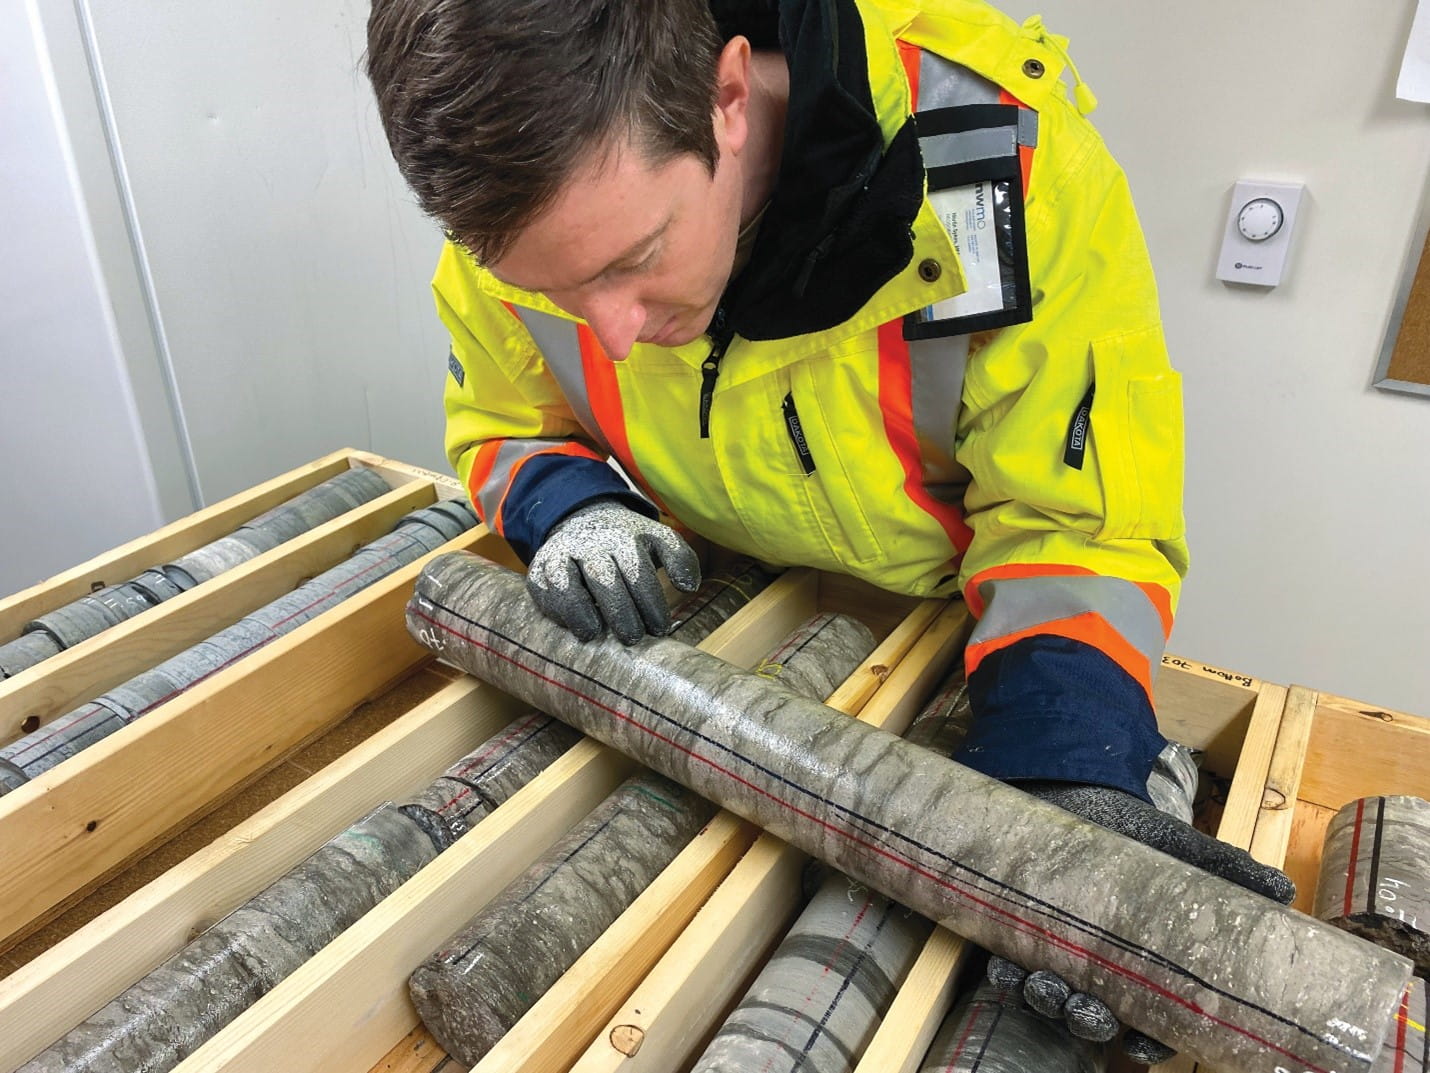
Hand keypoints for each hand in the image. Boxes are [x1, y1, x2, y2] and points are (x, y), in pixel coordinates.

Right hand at [526, 500, 700, 644]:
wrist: (582, 520)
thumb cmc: (627, 544)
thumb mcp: (658, 540)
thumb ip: (681, 558)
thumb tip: (690, 587)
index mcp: (624, 538)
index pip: (639, 572)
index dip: (650, 603)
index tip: (660, 628)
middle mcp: (591, 545)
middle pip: (604, 579)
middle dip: (620, 612)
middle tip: (633, 637)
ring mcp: (562, 555)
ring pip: (566, 583)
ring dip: (580, 612)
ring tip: (594, 634)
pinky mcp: (539, 569)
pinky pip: (544, 591)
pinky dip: (557, 610)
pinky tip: (574, 626)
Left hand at [987, 780, 1295, 1065]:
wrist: (1068, 787)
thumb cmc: (1129, 830)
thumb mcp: (1180, 850)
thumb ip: (1225, 871)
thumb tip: (1283, 890)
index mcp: (1139, 964)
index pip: (1149, 1023)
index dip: (1149, 1040)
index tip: (1142, 1041)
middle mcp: (1096, 967)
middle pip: (1092, 1018)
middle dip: (1088, 1021)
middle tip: (1086, 1010)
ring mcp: (1054, 951)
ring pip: (1048, 998)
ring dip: (1046, 1000)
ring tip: (1046, 987)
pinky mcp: (1016, 928)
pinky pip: (1007, 964)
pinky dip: (1006, 971)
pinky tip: (1006, 966)